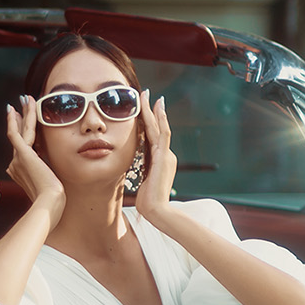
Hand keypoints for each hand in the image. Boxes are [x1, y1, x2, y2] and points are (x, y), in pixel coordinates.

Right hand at [6, 96, 64, 216]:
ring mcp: (17, 159)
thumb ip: (48, 175)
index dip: (23, 133)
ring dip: (23, 114)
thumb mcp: (51, 185)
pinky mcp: (22, 154)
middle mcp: (15, 164)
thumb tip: (52, 174)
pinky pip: (18, 132)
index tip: (24, 123)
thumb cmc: (54, 200)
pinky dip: (16, 119)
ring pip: (20, 131)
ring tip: (25, 99)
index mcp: (21, 171)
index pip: (22, 148)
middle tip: (19, 104)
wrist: (49, 202)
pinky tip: (16, 108)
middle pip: (19, 136)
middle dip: (20, 119)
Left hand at [134, 90, 178, 225]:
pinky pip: (163, 134)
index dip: (149, 121)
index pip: (153, 136)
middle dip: (152, 110)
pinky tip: (157, 109)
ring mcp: (166, 155)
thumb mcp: (144, 181)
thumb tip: (138, 167)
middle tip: (147, 94)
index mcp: (161, 160)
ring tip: (149, 96)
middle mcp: (166, 155)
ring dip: (153, 111)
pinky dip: (161, 120)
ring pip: (160, 127)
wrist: (157, 210)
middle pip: (158, 128)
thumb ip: (144, 171)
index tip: (144, 109)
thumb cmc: (149, 201)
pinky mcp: (165, 157)